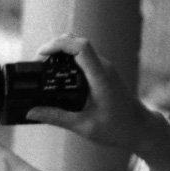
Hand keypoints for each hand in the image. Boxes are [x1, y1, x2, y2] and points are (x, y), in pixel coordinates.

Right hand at [26, 35, 162, 154]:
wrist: (139, 127)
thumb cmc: (116, 127)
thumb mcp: (83, 126)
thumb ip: (56, 117)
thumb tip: (30, 112)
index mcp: (100, 77)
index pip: (81, 48)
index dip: (59, 45)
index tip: (40, 55)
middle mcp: (103, 68)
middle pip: (77, 42)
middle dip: (54, 48)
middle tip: (36, 67)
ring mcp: (103, 68)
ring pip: (78, 49)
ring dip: (59, 54)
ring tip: (42, 71)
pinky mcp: (101, 73)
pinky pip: (82, 59)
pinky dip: (65, 61)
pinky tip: (54, 76)